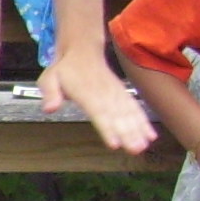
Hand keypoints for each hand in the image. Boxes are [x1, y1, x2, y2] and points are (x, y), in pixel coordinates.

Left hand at [37, 46, 154, 156]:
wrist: (83, 50)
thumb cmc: (65, 69)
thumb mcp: (49, 78)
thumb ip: (49, 93)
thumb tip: (49, 109)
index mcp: (85, 92)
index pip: (98, 113)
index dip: (106, 128)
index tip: (114, 144)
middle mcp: (104, 93)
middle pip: (117, 116)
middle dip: (127, 134)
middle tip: (135, 150)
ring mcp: (115, 93)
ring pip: (128, 113)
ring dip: (138, 130)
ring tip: (143, 146)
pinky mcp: (121, 94)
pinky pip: (134, 108)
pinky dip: (143, 121)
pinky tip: (150, 135)